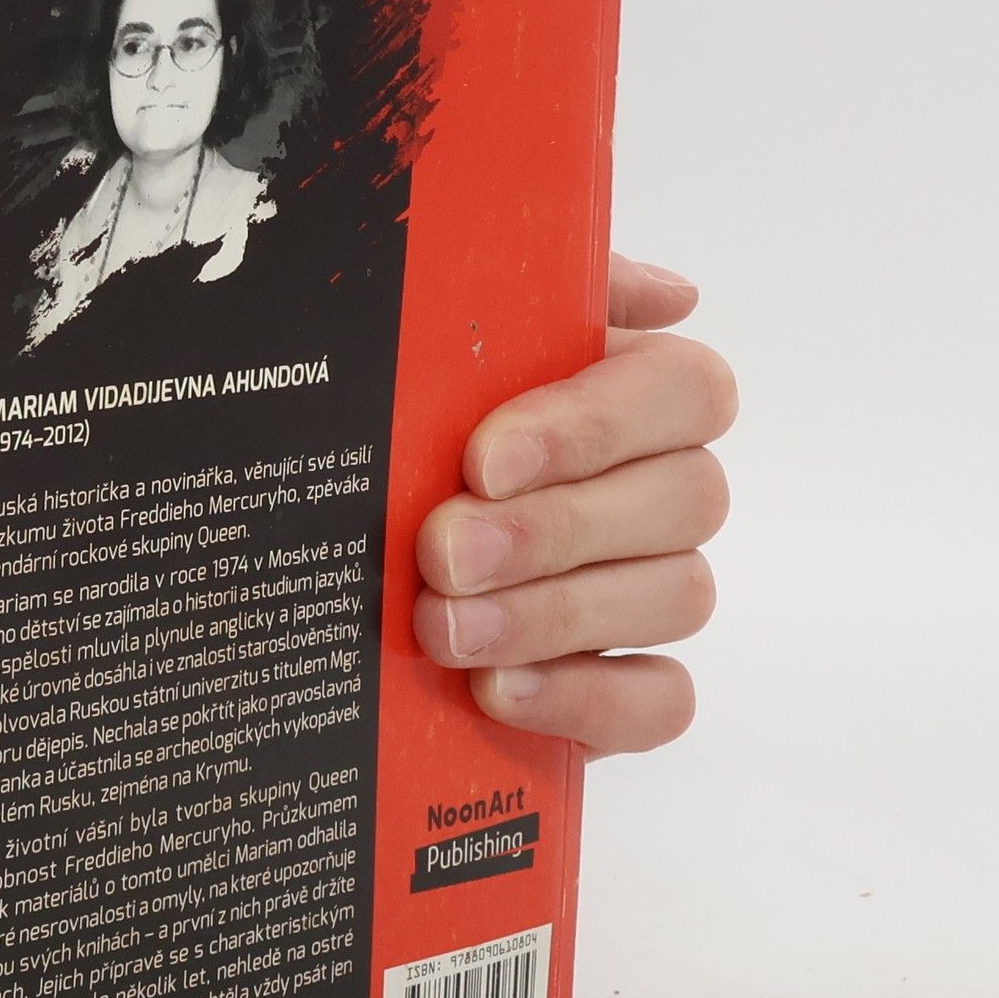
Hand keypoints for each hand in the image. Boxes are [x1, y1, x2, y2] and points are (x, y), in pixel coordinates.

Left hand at [411, 255, 735, 755]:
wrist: (310, 575)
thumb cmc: (389, 439)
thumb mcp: (429, 347)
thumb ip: (534, 295)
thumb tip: (672, 295)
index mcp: (625, 395)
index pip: (688, 390)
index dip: (597, 424)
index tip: (484, 459)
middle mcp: (655, 493)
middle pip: (687, 499)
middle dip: (554, 529)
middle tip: (442, 552)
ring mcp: (646, 596)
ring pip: (678, 597)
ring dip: (554, 614)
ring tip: (444, 628)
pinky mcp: (622, 692)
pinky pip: (661, 702)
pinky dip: (584, 698)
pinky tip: (498, 688)